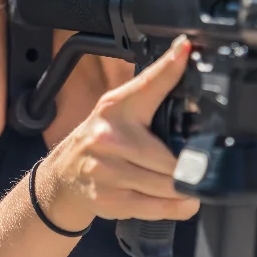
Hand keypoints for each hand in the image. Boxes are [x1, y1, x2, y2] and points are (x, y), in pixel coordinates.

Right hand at [37, 36, 199, 231]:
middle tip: (193, 164)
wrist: (64, 176)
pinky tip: (180, 200)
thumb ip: (152, 97)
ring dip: (186, 189)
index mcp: (116, 107)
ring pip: (169, 185)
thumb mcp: (120, 111)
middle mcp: (110, 137)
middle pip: (173, 158)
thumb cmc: (101, 140)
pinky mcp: (111, 200)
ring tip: (186, 183)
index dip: (170, 66)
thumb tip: (187, 71)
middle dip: (189, 165)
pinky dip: (177, 207)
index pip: (148, 84)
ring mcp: (108, 171)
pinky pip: (159, 208)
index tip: (185, 48)